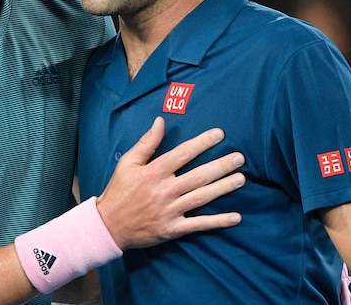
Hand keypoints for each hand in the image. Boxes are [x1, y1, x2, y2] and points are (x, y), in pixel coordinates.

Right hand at [96, 116, 244, 249]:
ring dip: (223, 188)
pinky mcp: (173, 229)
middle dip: (221, 166)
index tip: (220, 134)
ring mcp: (170, 211)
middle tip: (240, 158)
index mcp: (154, 172)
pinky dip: (218, 222)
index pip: (183, 154)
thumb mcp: (128, 163)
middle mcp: (164, 190)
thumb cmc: (119, 191)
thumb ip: (146, 143)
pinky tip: (236, 217)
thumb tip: (160, 121)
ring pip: (202, 198)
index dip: (202, 143)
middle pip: (198, 176)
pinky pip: (199, 225)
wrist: (108, 225)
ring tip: (241, 179)